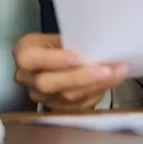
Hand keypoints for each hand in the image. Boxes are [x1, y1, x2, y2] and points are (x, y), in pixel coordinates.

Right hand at [12, 33, 129, 110]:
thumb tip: (99, 44)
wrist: (58, 60)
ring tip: (118, 73)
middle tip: (107, 69)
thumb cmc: (61, 44)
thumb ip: (72, 41)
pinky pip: (77, 106)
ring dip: (96, 85)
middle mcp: (27, 78)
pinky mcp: (55, 108)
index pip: (31, 58)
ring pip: (66, 96)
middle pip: (48, 83)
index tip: (79, 56)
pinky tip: (112, 81)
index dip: (55, 60)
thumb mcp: (60, 35)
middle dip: (80, 77)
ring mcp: (40, 96)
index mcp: (24, 53)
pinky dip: (97, 92)